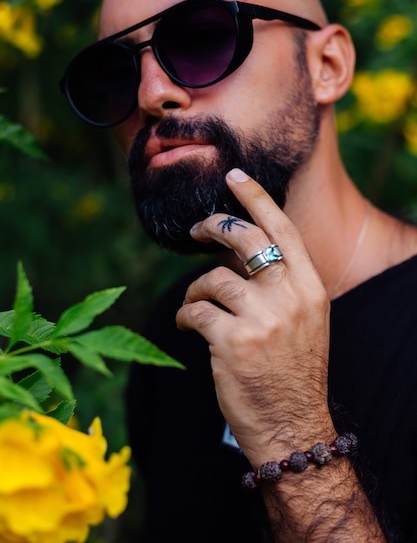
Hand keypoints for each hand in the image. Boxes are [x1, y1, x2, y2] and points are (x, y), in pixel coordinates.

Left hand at [176, 168, 333, 468]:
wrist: (293, 425)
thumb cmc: (293, 371)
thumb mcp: (303, 321)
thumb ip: (279, 285)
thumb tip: (237, 253)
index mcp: (310, 288)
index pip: (282, 230)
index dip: (256, 198)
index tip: (235, 175)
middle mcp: (290, 297)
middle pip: (244, 240)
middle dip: (214, 227)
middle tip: (196, 230)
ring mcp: (262, 318)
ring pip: (212, 279)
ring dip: (196, 289)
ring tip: (195, 304)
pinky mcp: (232, 341)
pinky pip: (195, 311)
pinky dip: (185, 316)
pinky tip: (187, 326)